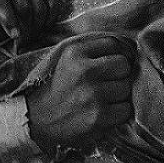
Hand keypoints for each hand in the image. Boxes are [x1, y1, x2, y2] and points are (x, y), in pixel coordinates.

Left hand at [0, 0, 71, 45]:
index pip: (0, 1)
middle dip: (24, 28)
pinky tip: (41, 27)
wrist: (4, 11)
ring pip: (38, 5)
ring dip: (37, 26)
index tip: (14, 36)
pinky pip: (52, 2)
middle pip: (23, 5)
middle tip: (22, 42)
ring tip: (30, 37)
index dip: (8, 20)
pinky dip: (49, 19)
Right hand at [24, 33, 134, 153]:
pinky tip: (106, 113)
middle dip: (119, 75)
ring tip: (104, 100)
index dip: (118, 54)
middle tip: (108, 83)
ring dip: (119, 96)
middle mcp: (85, 70)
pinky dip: (119, 113)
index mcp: (75, 52)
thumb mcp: (65, 59)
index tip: (114, 64)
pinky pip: (126, 110)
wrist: (37, 119)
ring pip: (127, 88)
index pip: (113, 43)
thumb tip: (125, 47)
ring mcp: (93, 94)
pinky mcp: (98, 116)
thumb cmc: (56, 88)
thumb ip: (90, 50)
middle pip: (124, 65)